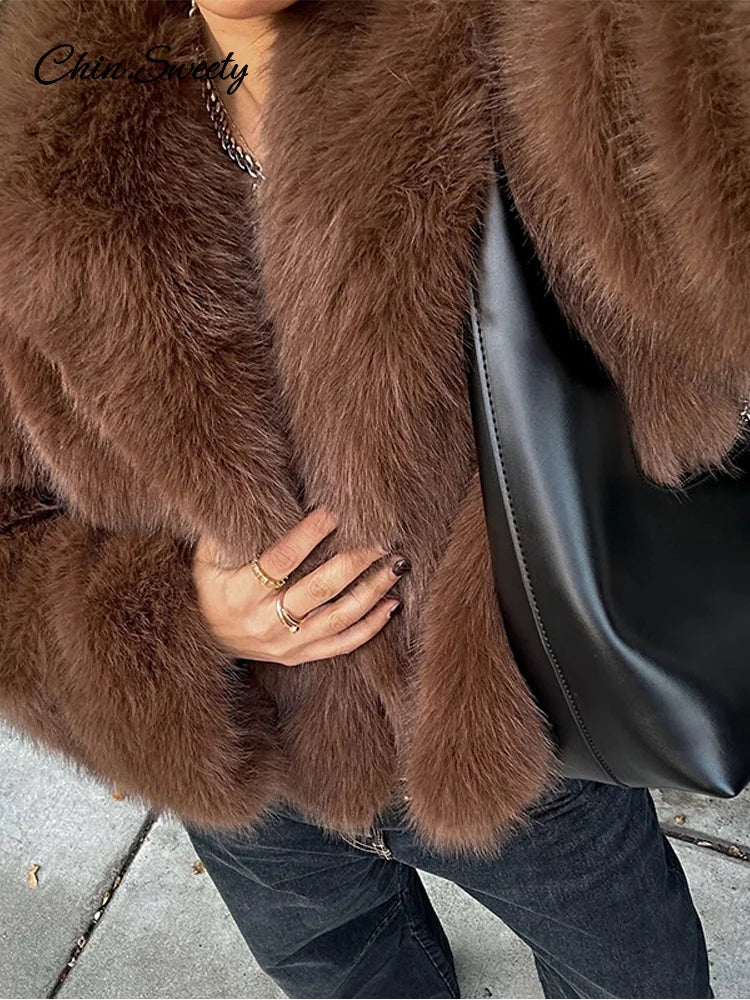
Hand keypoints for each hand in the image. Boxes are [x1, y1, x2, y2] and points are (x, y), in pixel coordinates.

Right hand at [192, 508, 408, 664]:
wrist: (204, 638)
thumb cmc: (209, 587)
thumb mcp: (206, 558)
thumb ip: (229, 532)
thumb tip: (256, 495)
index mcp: (240, 593)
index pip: (281, 561)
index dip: (308, 535)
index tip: (333, 512)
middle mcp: (265, 621)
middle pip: (320, 589)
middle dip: (354, 561)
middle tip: (380, 538)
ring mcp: (286, 643)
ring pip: (339, 617)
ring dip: (372, 590)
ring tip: (395, 565)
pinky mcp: (299, 656)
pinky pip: (343, 645)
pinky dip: (371, 626)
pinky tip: (392, 603)